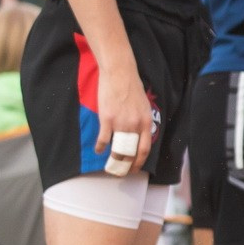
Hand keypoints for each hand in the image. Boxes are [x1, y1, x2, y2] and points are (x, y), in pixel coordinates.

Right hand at [91, 55, 156, 170]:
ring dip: (113, 159)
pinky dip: (99, 147)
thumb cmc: (131, 87)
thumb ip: (142, 121)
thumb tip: (138, 134)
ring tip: (109, 164)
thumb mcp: (144, 105)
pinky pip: (103, 139)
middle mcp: (135, 125)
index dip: (139, 162)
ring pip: (117, 149)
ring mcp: (121, 123)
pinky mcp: (107, 119)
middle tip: (121, 171)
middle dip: (126, 165)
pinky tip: (98, 150)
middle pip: (131, 153)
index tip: (134, 169)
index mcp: (146, 122)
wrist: (120, 73)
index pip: (144, 149)